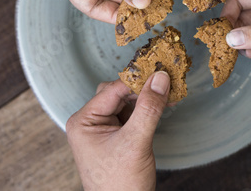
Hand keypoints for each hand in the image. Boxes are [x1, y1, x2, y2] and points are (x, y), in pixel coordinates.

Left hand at [66, 72, 170, 189]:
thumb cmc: (120, 184)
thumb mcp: (136, 142)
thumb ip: (148, 109)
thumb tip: (160, 79)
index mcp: (83, 121)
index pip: (112, 91)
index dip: (136, 80)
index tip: (160, 70)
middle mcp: (89, 122)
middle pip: (117, 94)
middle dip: (141, 89)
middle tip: (165, 81)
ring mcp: (102, 130)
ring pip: (125, 103)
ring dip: (145, 99)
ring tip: (167, 94)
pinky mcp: (115, 137)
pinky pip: (130, 116)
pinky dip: (145, 111)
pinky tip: (162, 106)